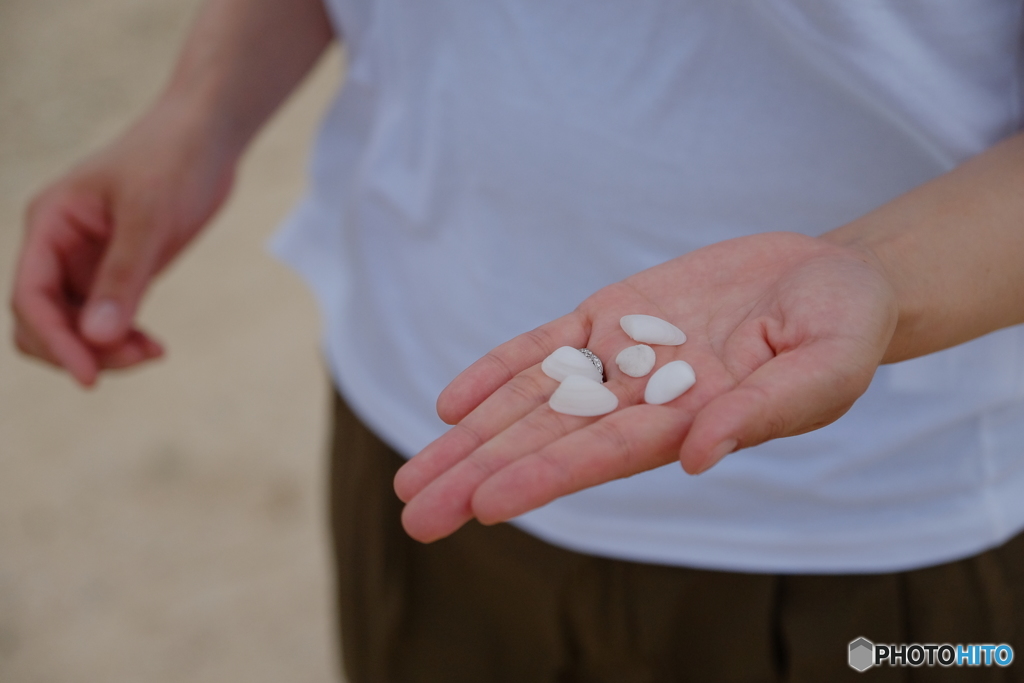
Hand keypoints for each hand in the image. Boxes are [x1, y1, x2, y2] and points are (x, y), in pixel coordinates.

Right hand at [11, 105, 235, 385]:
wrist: (207, 136)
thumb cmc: (173, 160)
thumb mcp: (149, 217)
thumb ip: (123, 277)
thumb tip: (97, 337)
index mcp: (49, 224)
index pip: (31, 297)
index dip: (55, 341)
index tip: (90, 377)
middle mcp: (59, 247)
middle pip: (44, 320)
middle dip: (80, 349)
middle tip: (140, 356)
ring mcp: (87, 262)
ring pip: (75, 327)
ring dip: (105, 349)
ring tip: (153, 352)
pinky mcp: (119, 272)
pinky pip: (105, 320)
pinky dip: (123, 339)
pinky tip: (154, 346)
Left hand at [394, 232, 899, 541]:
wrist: (828, 278)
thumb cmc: (841, 329)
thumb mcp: (825, 367)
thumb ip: (765, 413)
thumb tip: (700, 457)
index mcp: (690, 423)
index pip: (602, 456)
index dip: (543, 477)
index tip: (485, 505)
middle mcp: (642, 400)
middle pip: (546, 440)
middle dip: (479, 477)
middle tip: (415, 515)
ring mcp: (621, 358)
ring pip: (530, 400)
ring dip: (471, 438)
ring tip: (412, 477)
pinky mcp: (613, 314)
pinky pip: (545, 345)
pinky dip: (499, 371)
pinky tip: (453, 406)